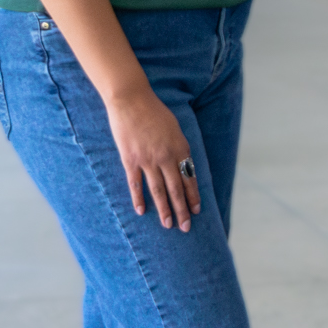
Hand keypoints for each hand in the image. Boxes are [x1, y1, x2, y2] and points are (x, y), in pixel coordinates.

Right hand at [107, 85, 198, 229]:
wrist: (131, 99)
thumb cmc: (154, 111)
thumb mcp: (175, 129)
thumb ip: (179, 148)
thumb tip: (183, 166)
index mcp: (180, 149)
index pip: (189, 178)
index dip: (193, 196)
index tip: (197, 211)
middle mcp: (166, 157)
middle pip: (176, 189)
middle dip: (182, 210)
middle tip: (186, 227)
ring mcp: (148, 160)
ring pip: (158, 190)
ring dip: (164, 209)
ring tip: (169, 225)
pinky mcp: (130, 159)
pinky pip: (136, 183)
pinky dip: (139, 198)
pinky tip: (142, 211)